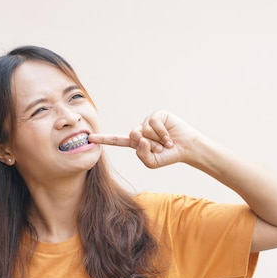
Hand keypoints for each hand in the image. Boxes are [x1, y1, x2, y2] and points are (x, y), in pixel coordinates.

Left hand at [88, 110, 202, 168]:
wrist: (186, 148)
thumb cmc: (168, 156)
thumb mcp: (152, 162)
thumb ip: (141, 155)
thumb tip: (140, 139)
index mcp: (136, 143)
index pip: (117, 140)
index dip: (104, 139)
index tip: (90, 138)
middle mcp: (140, 130)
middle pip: (132, 135)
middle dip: (147, 144)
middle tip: (160, 148)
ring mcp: (148, 122)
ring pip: (143, 130)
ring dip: (157, 140)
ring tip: (166, 142)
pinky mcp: (157, 115)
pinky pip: (153, 123)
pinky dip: (162, 132)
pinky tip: (169, 136)